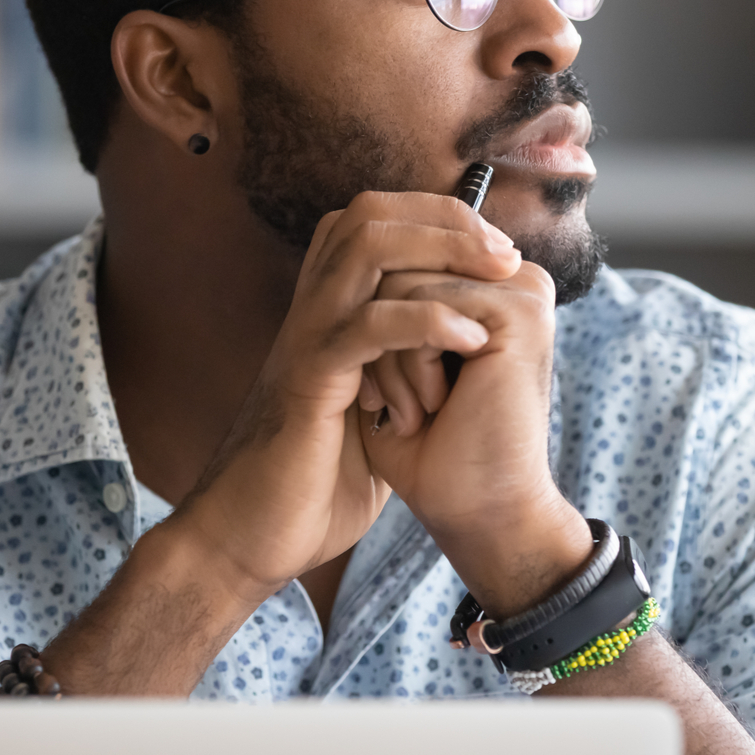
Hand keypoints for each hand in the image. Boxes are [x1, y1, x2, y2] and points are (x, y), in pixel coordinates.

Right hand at [158, 192, 523, 605]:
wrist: (250, 539)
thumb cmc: (313, 483)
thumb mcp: (372, 413)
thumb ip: (401, 372)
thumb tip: (462, 354)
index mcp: (326, 314)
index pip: (374, 221)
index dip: (437, 217)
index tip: (496, 249)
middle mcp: (311, 312)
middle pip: (370, 215)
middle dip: (446, 219)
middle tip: (504, 251)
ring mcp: (306, 338)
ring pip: (366, 247)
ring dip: (441, 249)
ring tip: (496, 274)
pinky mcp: (308, 379)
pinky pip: (367, 325)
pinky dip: (426, 320)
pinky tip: (470, 339)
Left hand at [356, 262, 589, 615]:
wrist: (471, 515)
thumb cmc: (430, 449)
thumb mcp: (399, 356)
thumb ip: (391, 297)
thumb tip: (361, 238)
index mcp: (493, 286)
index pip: (401, 259)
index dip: (375, 323)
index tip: (391, 388)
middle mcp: (515, 281)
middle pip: (398, 263)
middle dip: (381, 342)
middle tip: (406, 407)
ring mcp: (524, 292)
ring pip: (401, 284)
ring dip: (391, 361)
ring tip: (422, 411)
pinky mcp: (520, 314)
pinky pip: (423, 305)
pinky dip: (409, 366)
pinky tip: (435, 408)